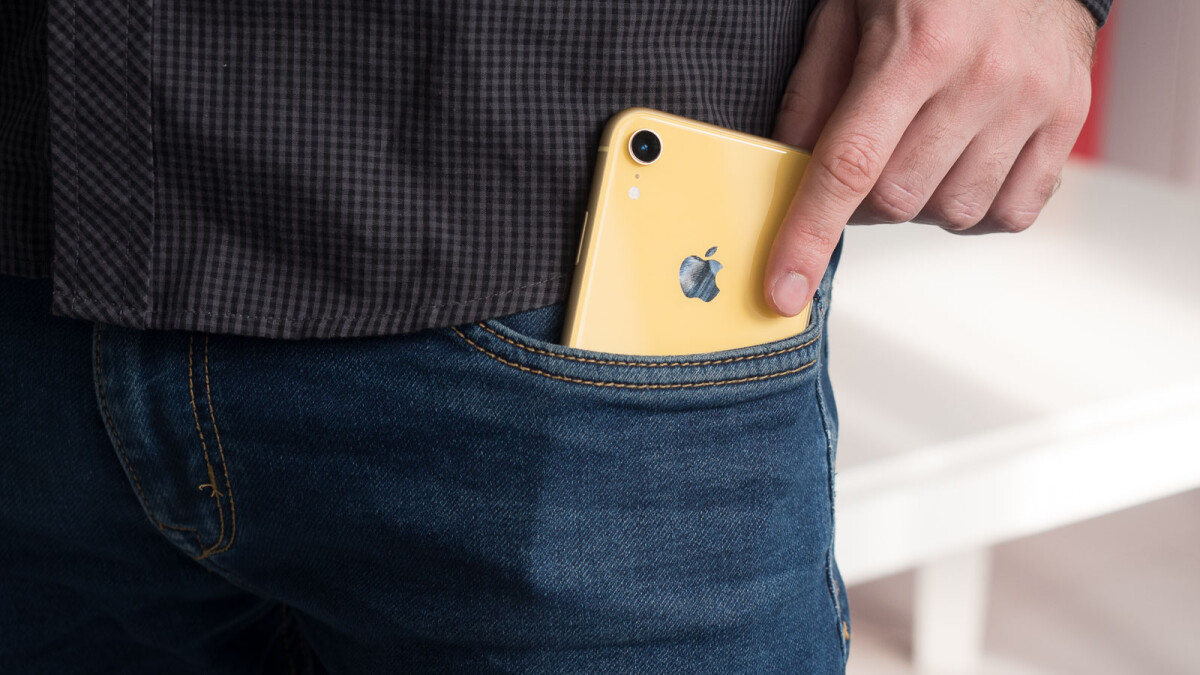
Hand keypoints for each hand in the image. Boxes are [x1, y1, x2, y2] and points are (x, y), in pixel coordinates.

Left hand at [764, 0, 1097, 315]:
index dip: (808, 236)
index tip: (783, 289)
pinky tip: (959, 165)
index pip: (850, 166)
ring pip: (953, 213)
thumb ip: (814, 90)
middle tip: (863, 162)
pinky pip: (1012, 212)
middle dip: (862, 202)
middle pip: (898, 201)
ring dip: (919, 203)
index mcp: (918, 46)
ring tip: (918, 148)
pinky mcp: (1070, 117)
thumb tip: (787, 169)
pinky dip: (974, 209)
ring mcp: (1033, 101)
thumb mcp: (848, 10)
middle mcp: (983, 78)